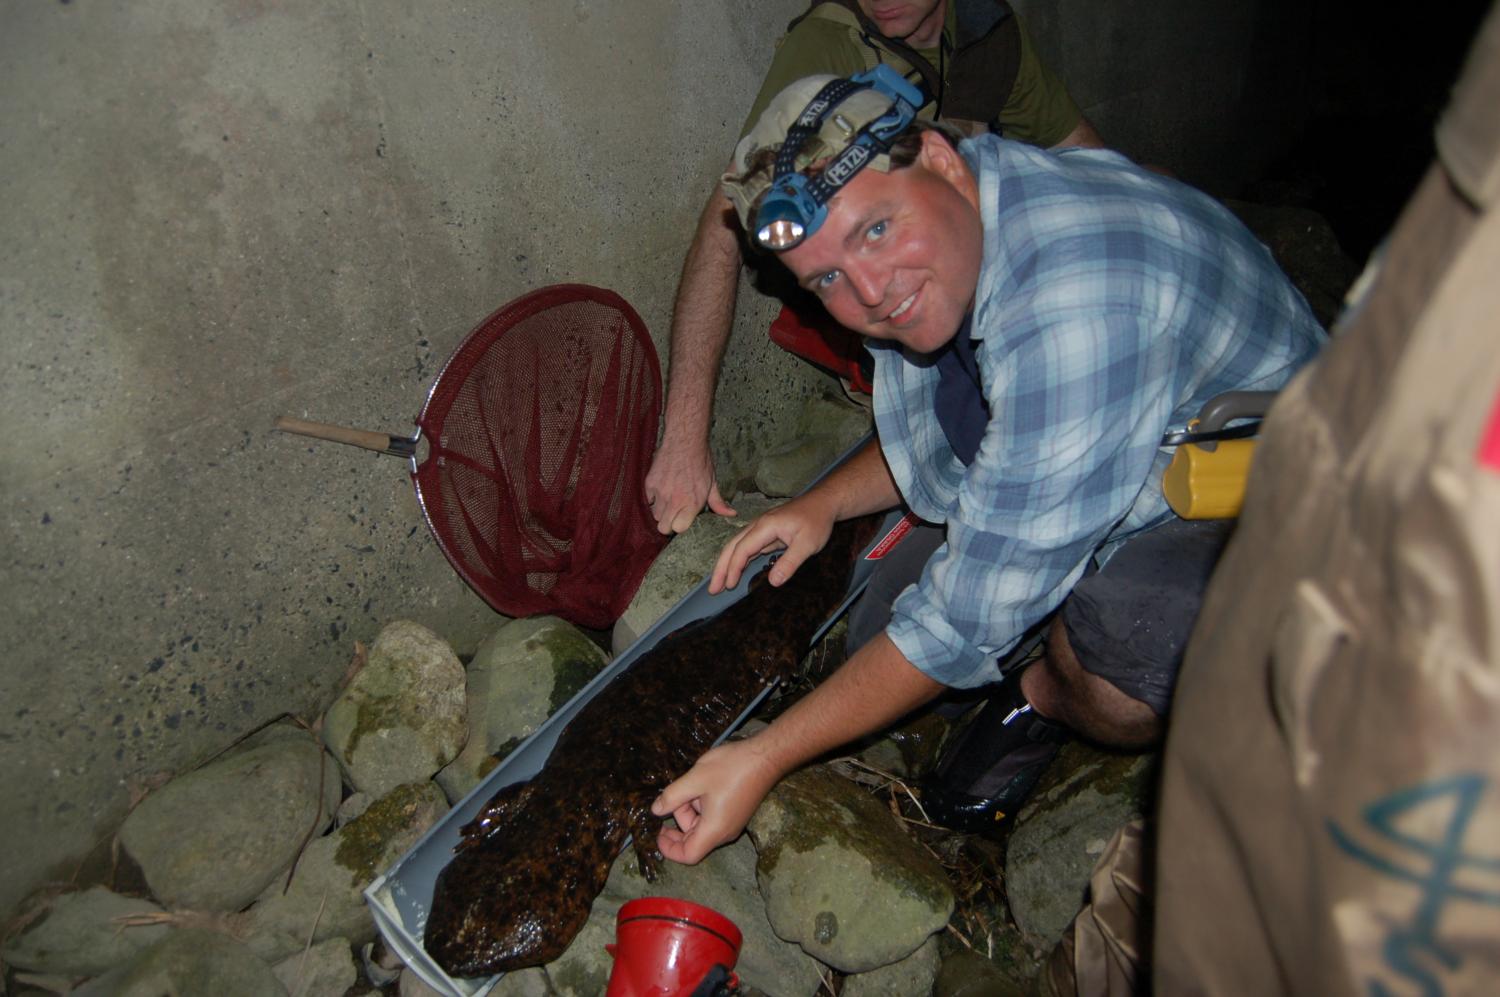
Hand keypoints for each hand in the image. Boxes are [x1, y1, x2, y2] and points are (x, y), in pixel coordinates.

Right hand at [644, 436, 735, 534]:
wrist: (685, 441)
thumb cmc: (700, 462)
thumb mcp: (712, 483)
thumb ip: (718, 503)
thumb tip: (731, 514)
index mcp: (692, 503)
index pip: (679, 529)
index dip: (681, 526)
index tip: (684, 519)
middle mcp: (674, 501)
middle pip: (663, 527)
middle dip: (669, 524)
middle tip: (674, 515)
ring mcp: (660, 492)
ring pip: (655, 515)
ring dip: (661, 511)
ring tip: (669, 501)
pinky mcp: (650, 484)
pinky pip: (647, 500)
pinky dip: (653, 499)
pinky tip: (662, 491)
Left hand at [651, 738, 782, 864]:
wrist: (765, 757)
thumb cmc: (731, 768)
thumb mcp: (695, 779)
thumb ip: (672, 797)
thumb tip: (656, 810)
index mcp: (714, 830)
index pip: (688, 855)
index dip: (669, 849)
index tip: (658, 832)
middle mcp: (724, 832)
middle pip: (694, 839)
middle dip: (678, 821)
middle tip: (671, 799)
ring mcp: (732, 823)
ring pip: (702, 826)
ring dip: (690, 809)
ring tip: (690, 784)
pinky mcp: (737, 813)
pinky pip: (712, 817)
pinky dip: (701, 806)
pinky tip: (701, 785)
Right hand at [709, 496, 835, 594]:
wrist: (823, 503)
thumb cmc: (817, 520)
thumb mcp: (808, 543)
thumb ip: (790, 562)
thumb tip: (773, 582)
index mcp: (765, 526)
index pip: (743, 549)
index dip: (734, 568)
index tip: (729, 585)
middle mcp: (758, 526)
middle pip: (732, 547)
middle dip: (721, 568)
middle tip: (712, 589)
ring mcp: (761, 529)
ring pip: (737, 546)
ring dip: (726, 564)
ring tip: (719, 584)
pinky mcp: (766, 533)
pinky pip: (747, 547)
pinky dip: (738, 560)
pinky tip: (736, 571)